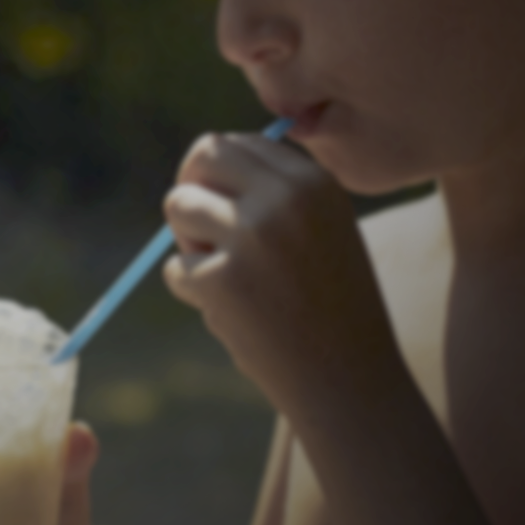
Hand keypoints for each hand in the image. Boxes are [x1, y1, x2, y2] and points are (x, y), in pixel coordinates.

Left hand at [162, 133, 402, 417]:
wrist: (351, 381)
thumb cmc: (328, 306)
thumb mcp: (320, 231)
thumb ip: (271, 193)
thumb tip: (198, 163)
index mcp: (314, 182)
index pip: (238, 143)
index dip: (215, 173)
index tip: (219, 202)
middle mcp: (286, 198)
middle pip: (202, 156)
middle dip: (191, 189)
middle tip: (198, 229)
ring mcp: (252, 237)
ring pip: (178, 206)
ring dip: (188, 242)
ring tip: (226, 277)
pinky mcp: (221, 280)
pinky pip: (174, 269)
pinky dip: (191, 291)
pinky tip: (233, 314)